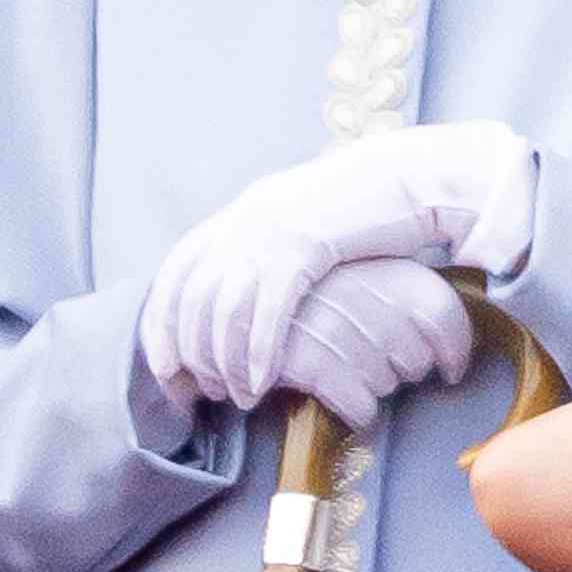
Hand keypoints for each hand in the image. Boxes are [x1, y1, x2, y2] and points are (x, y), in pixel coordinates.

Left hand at [139, 121, 532, 405]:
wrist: (408, 175)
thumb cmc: (364, 206)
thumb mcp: (303, 219)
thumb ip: (271, 247)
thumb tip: (248, 288)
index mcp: (242, 212)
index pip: (177, 273)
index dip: (162, 323)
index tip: (166, 366)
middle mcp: (245, 219)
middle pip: (193, 297)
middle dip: (193, 352)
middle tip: (205, 391)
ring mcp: (271, 231)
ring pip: (225, 308)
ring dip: (226, 361)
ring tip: (240, 395)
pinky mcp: (305, 245)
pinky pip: (268, 309)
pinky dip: (259, 351)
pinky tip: (262, 380)